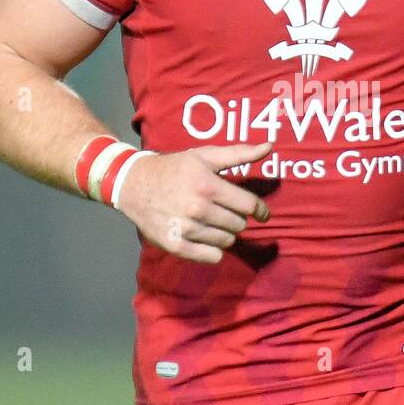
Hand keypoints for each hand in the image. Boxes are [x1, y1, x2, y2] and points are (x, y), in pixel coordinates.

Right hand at [116, 140, 273, 262]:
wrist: (134, 185)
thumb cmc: (174, 169)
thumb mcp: (204, 156)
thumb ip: (239, 154)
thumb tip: (269, 147)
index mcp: (208, 185)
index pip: (248, 205)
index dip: (260, 210)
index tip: (262, 213)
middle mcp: (198, 209)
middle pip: (239, 225)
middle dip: (237, 218)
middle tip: (225, 211)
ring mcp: (186, 229)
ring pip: (227, 241)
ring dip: (225, 233)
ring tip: (212, 221)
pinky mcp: (176, 246)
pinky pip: (212, 257)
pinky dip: (213, 250)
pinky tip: (205, 237)